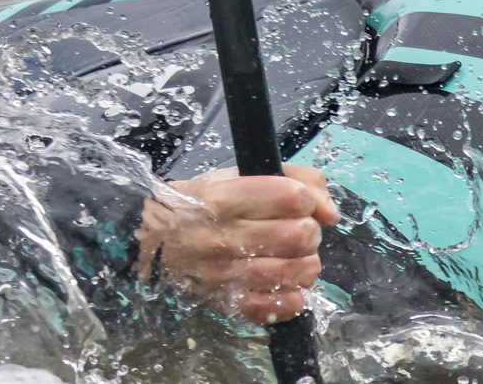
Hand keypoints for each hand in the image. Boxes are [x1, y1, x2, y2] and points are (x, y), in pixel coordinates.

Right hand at [135, 165, 339, 324]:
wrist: (152, 239)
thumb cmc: (201, 202)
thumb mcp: (237, 174)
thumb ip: (295, 178)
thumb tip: (330, 213)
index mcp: (224, 198)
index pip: (292, 196)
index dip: (305, 198)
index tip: (297, 200)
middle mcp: (222, 236)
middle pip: (299, 235)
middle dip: (309, 230)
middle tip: (299, 230)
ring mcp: (224, 274)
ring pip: (293, 272)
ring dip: (307, 263)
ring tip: (298, 256)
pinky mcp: (227, 303)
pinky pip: (274, 307)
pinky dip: (293, 298)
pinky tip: (291, 286)